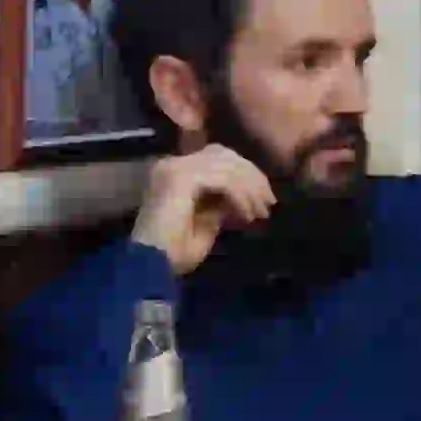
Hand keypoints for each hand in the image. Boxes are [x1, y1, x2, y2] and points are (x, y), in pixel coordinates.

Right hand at [131, 144, 277, 273]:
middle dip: (252, 176)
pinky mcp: (181, 178)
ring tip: (260, 213)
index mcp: (175, 171)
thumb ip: (221, 204)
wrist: (150, 265)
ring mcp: (175, 168)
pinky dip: (240, 196)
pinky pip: (223, 180)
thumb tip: (242, 196)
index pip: (217, 157)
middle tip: (269, 202)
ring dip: (249, 189)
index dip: (244, 173)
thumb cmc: (174, 253)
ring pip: (227, 165)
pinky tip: (246, 215)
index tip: (264, 198)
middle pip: (225, 155)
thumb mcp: (206, 223)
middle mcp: (173, 163)